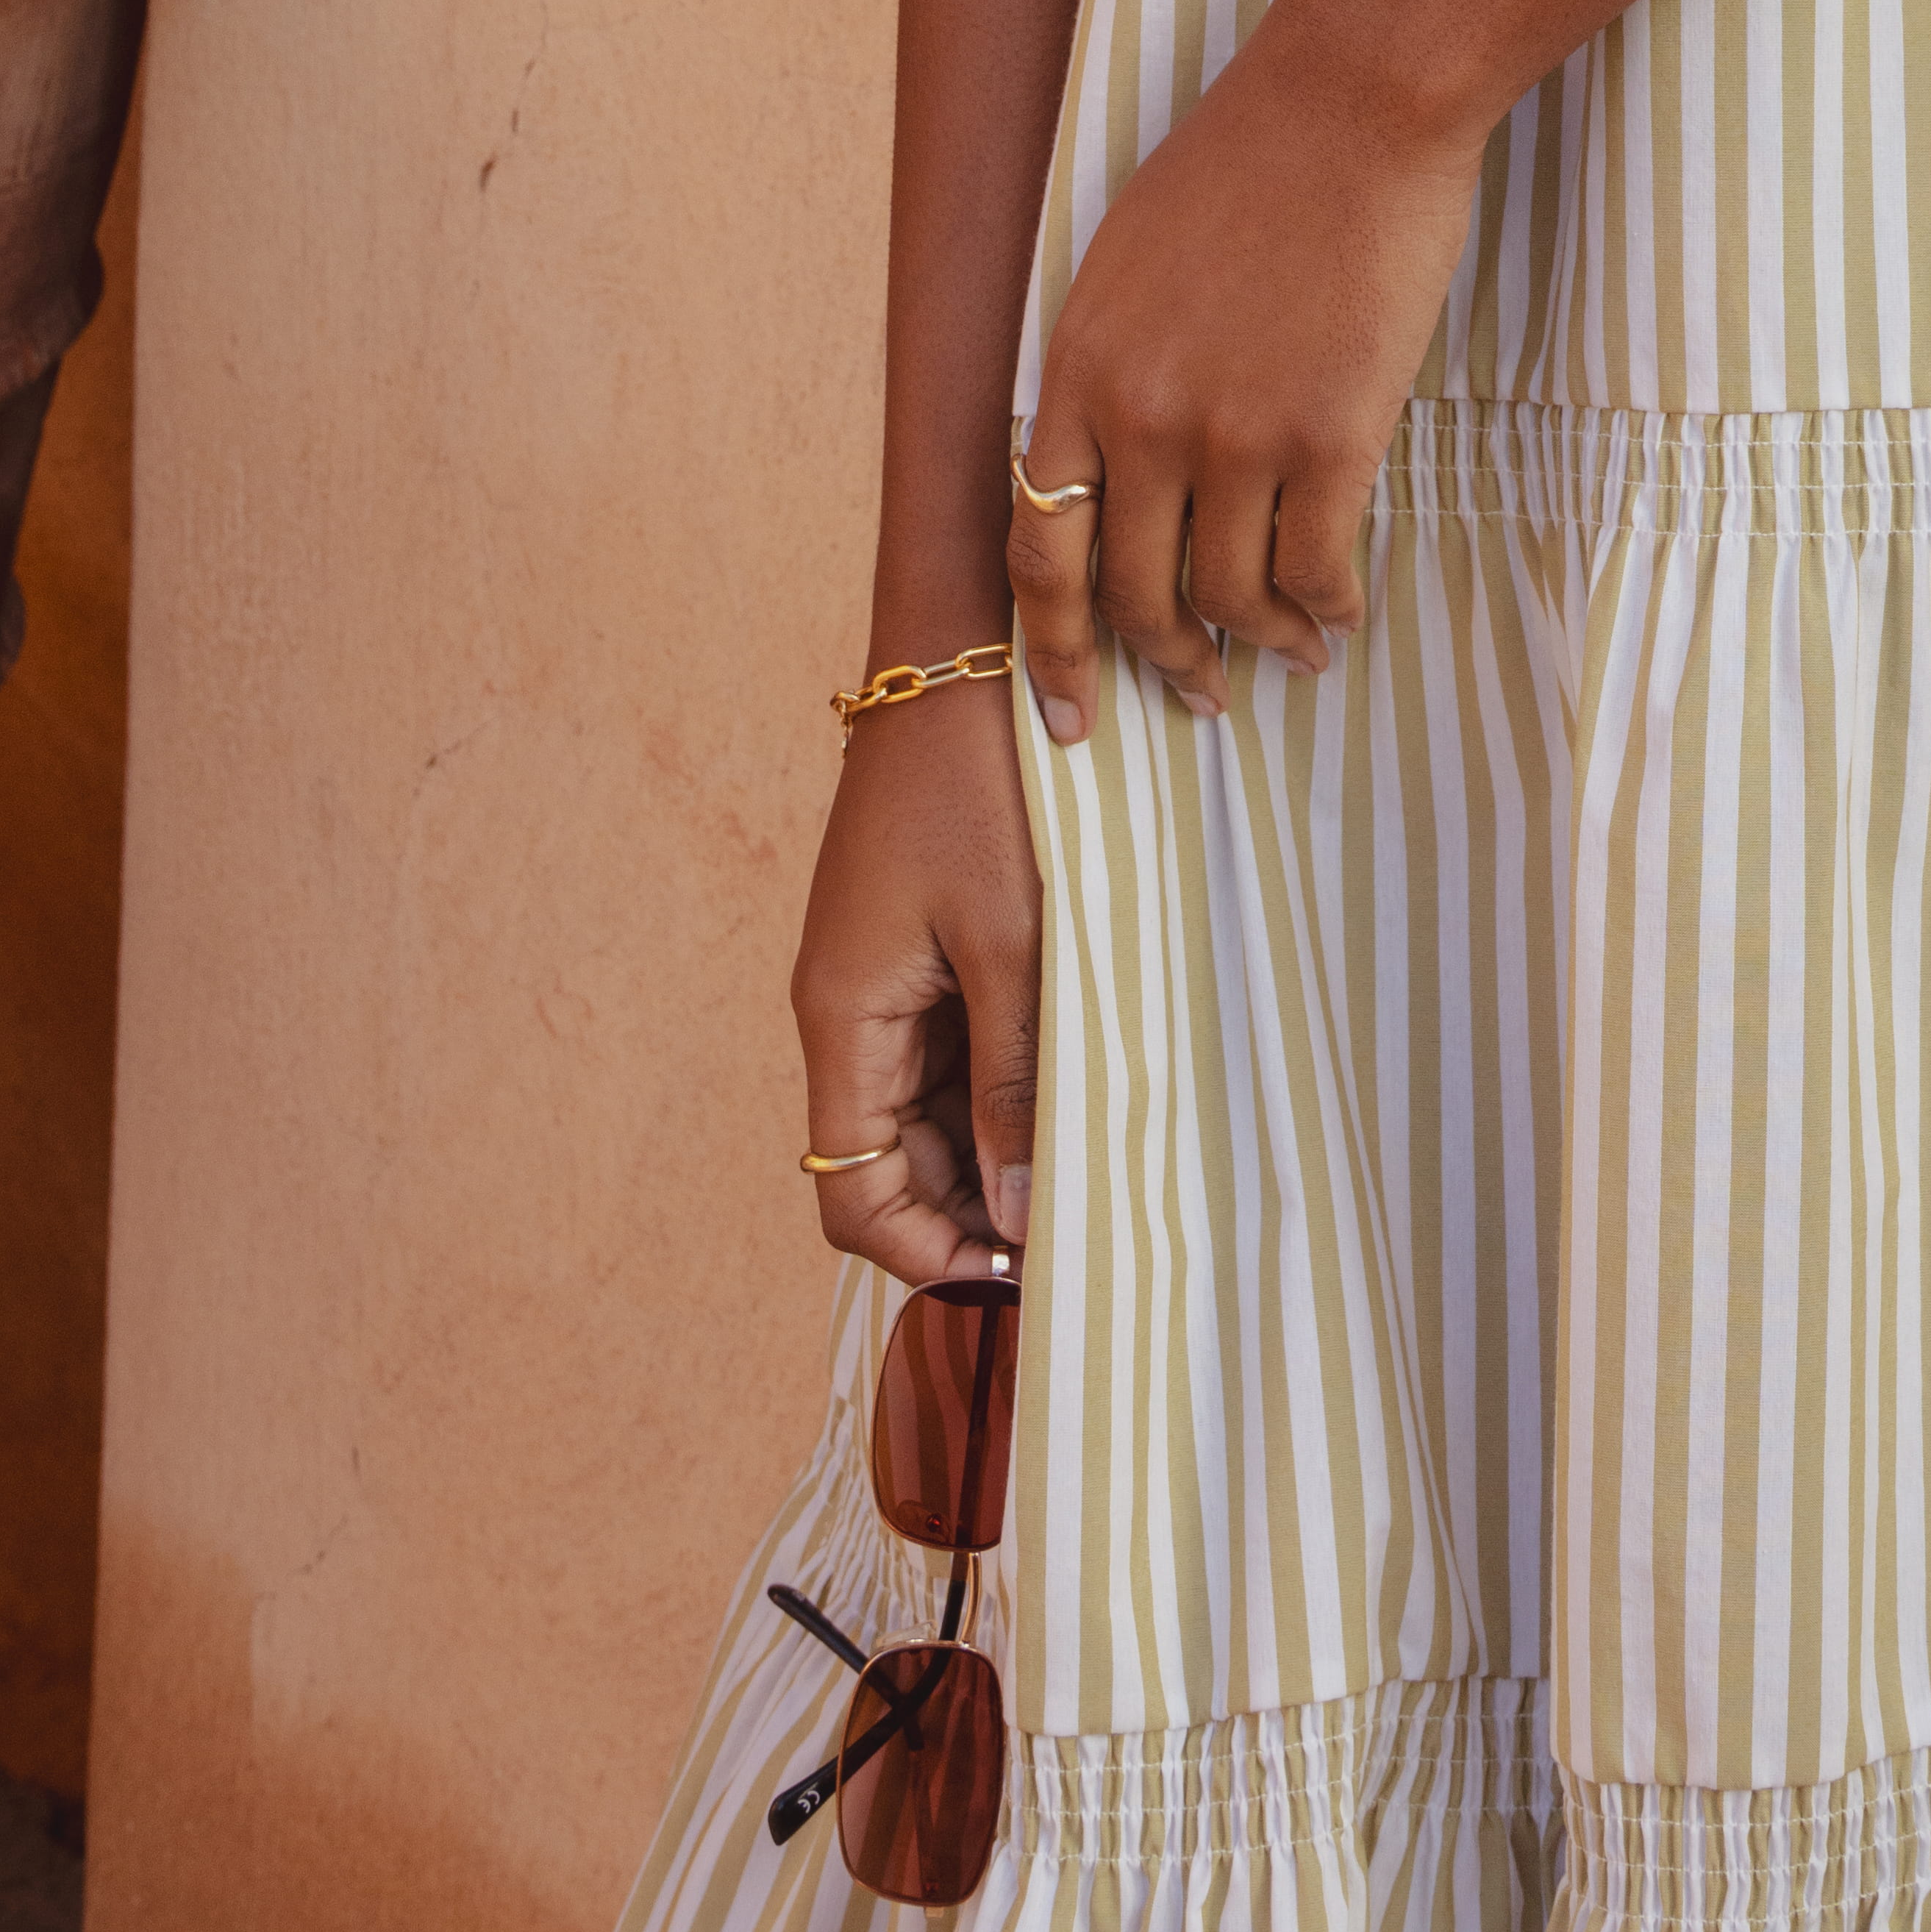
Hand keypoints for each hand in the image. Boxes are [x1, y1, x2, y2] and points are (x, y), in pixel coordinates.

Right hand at [789, 681, 1039, 1289]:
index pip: (852, 1195)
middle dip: (967, 1218)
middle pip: (884, 1169)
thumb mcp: (1011, 943)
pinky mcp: (915, 952)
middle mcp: (844, 1013)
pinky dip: (995, 1094)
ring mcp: (878, 983)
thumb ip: (1012, 1080)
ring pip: (918, 1119)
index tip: (1025, 1274)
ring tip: (1087, 1177)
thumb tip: (1015, 1211)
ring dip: (987, 1158)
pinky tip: (1068, 1100)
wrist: (961, 657)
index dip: (928, 1253)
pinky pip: (943, 1057)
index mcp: (843, 1018)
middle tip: (1078, 1239)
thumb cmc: (982, 789)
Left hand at [1013, 5, 1489, 733]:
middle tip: (1199, 696)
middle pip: (1134, 592)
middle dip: (1166, 664)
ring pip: (1231, 594)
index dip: (1052, 648)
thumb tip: (1112, 476)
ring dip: (1259, 642)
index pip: (1037, 548)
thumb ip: (1106, 373)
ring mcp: (1235, 430)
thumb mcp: (1125, 265)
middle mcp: (1140, 416)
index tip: (1069, 716)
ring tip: (1291, 654)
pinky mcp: (1330, 432)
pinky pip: (1316, 567)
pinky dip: (1327, 609)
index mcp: (1076, 370)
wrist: (1352, 101)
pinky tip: (1339, 614)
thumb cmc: (1246, 165)